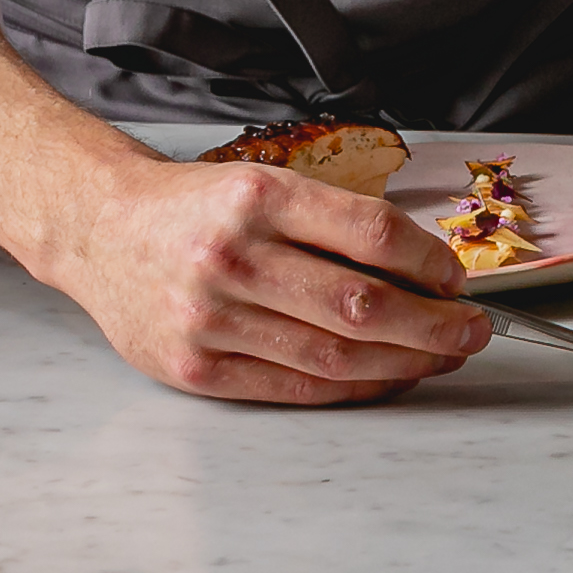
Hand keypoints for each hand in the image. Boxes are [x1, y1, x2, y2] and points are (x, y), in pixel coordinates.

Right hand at [0, 9, 491, 408]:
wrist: (99, 229)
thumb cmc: (195, 207)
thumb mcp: (265, 185)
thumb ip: (335, 222)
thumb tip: (425, 268)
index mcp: (259, 199)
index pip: (371, 234)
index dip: (428, 263)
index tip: (456, 278)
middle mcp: (234, 257)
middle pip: (360, 304)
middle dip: (433, 325)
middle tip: (473, 331)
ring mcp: (210, 317)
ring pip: (332, 353)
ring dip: (402, 362)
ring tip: (441, 357)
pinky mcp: (193, 366)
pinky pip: (291, 385)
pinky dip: (349, 387)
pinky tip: (384, 379)